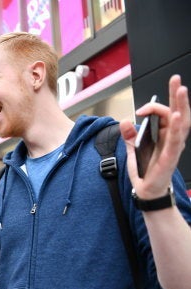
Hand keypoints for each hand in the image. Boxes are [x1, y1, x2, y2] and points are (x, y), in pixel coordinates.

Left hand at [121, 74, 189, 198]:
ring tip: (181, 90)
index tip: (140, 108)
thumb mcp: (133, 150)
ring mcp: (173, 147)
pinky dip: (176, 128)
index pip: (166, 114)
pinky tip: (177, 116)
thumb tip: (125, 120)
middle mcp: (172, 139)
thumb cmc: (145, 171)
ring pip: (182, 123)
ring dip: (182, 106)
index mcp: (165, 135)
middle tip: (176, 78)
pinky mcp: (170, 157)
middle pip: (179, 113)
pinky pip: (176, 141)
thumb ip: (129, 135)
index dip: (155, 106)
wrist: (146, 192)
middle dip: (177, 95)